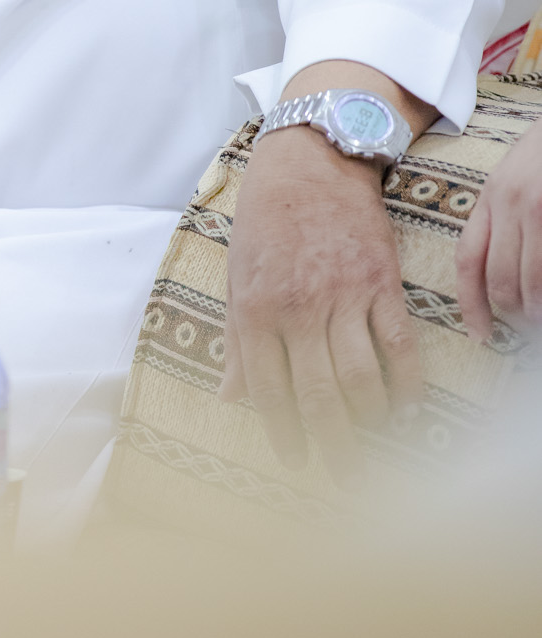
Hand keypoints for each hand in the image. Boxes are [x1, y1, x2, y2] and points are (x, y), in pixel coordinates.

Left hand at [218, 64, 427, 485]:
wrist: (309, 161)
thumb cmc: (266, 220)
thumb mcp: (237, 276)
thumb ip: (238, 340)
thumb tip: (229, 396)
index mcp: (255, 310)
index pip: (268, 389)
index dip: (283, 431)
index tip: (295, 459)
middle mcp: (297, 308)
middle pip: (318, 394)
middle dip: (331, 443)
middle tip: (343, 475)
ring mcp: (341, 296)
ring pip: (360, 377)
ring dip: (369, 419)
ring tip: (372, 441)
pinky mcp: (379, 282)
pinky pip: (397, 345)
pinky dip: (406, 381)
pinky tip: (407, 406)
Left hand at [457, 116, 541, 339]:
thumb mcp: (517, 176)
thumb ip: (505, 216)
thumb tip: (503, 276)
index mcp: (493, 194)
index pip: (469, 259)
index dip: (471, 303)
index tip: (479, 334)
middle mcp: (513, 202)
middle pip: (501, 280)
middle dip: (515, 313)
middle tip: (529, 324)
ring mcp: (541, 209)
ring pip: (533, 283)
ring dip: (538, 309)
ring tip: (541, 317)